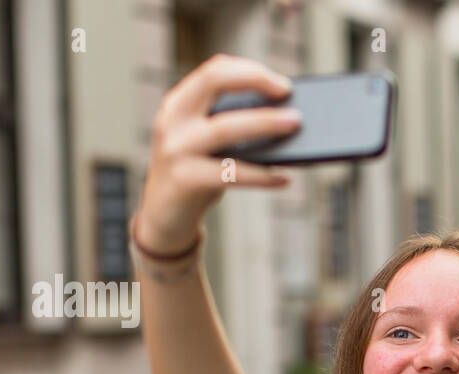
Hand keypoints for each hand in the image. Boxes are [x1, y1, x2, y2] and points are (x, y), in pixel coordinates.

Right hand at [133, 54, 299, 255]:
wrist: (162, 219)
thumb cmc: (196, 176)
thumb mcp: (206, 145)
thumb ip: (231, 128)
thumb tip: (286, 120)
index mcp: (179, 105)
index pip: (214, 71)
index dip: (250, 71)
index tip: (283, 84)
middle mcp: (173, 120)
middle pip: (214, 82)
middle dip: (255, 80)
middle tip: (288, 93)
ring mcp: (176, 149)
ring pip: (225, 127)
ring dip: (264, 122)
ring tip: (295, 124)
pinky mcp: (185, 180)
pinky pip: (231, 173)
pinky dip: (261, 176)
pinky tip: (284, 179)